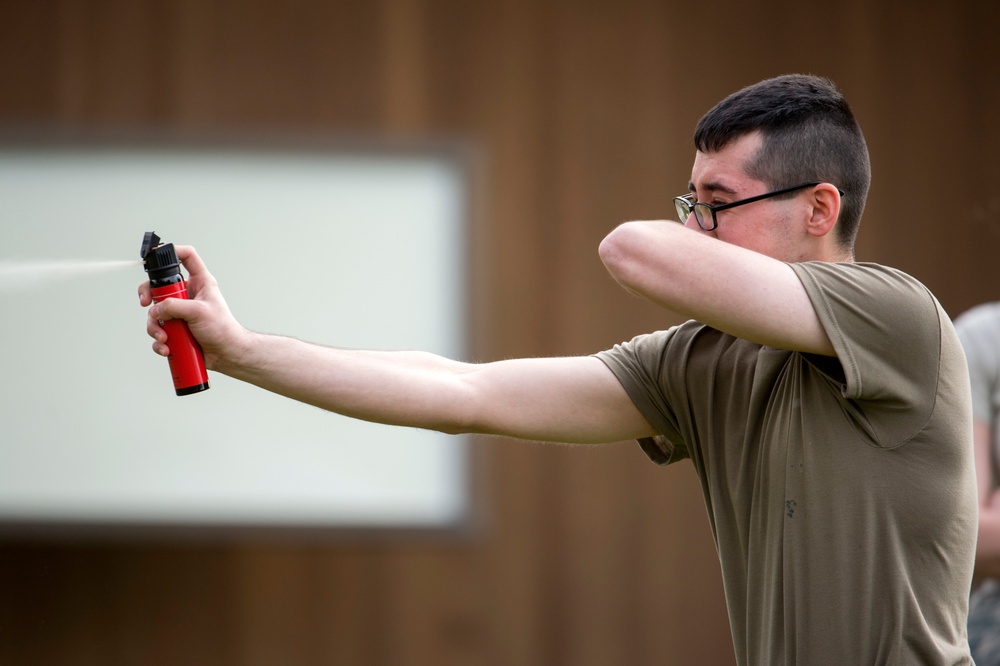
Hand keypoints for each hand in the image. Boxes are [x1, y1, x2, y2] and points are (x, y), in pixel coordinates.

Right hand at [138, 245, 248, 370]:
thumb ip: (174, 306)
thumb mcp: (199, 311)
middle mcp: (188, 295)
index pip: (187, 257)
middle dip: (148, 296)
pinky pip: (159, 331)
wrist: (226, 354)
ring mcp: (180, 312)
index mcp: (199, 283)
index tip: (156, 254)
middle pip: (159, 286)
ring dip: (155, 327)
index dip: (173, 250)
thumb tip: (156, 310)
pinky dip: (159, 341)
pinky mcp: (176, 329)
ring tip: (164, 338)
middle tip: (146, 303)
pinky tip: (166, 347)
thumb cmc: (222, 329)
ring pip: (155, 313)